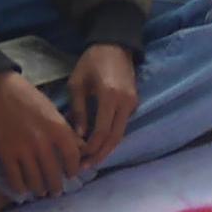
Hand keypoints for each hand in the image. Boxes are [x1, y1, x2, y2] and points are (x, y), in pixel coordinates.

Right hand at [0, 67, 89, 201]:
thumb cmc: (28, 98)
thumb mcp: (53, 111)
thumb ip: (67, 132)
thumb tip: (81, 150)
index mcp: (58, 129)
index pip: (72, 158)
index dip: (73, 169)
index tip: (72, 174)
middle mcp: (42, 142)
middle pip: (53, 174)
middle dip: (56, 186)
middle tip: (56, 191)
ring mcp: (23, 149)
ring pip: (35, 180)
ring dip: (40, 189)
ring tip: (41, 191)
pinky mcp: (5, 153)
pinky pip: (15, 179)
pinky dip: (20, 187)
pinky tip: (23, 189)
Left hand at [64, 44, 139, 166]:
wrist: (115, 44)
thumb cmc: (91, 61)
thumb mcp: (77, 84)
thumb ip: (78, 111)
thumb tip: (78, 137)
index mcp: (110, 96)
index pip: (102, 131)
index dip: (91, 148)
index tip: (78, 157)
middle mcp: (125, 102)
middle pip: (114, 138)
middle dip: (99, 155)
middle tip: (84, 167)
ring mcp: (133, 103)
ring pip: (120, 134)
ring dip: (106, 149)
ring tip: (90, 160)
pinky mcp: (134, 102)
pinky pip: (122, 125)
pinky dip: (111, 137)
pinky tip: (98, 144)